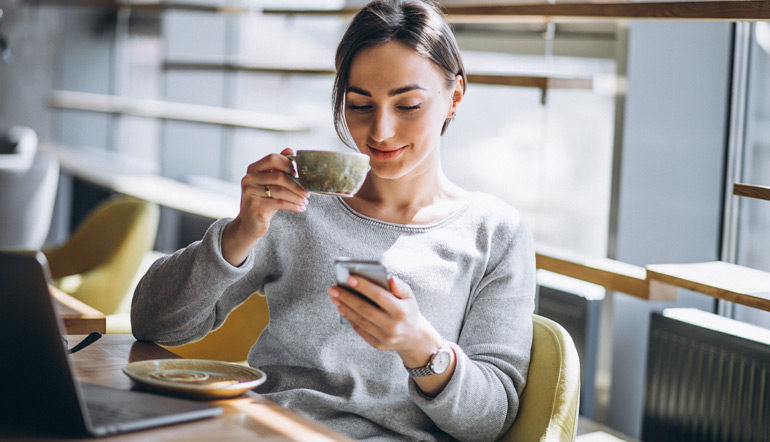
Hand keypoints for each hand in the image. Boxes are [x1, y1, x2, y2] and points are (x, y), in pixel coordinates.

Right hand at [222, 148, 308, 265]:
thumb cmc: (264, 201)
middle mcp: (249, 178)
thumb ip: (278, 167)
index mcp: (253, 169)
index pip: (272, 158)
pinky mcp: (255, 206)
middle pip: (278, 176)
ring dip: (296, 197)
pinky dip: (293, 206)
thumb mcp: (271, 183)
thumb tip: (290, 149)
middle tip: (307, 191)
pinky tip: (301, 208)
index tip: (300, 174)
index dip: (288, 164)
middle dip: (296, 184)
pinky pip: (279, 203)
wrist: (250, 224)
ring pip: (280, 191)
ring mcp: (250, 192)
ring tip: (306, 201)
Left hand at [327, 275, 443, 367]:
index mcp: (401, 311)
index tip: (348, 278)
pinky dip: (350, 318)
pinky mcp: (378, 344)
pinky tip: (342, 308)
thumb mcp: (410, 297)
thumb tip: (388, 277)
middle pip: (364, 309)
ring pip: (359, 320)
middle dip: (347, 297)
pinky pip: (360, 330)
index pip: (379, 296)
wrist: (414, 337)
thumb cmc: (408, 311)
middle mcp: (393, 326)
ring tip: (334, 297)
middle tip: (333, 288)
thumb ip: (400, 286)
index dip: (363, 286)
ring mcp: (385, 337)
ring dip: (344, 307)